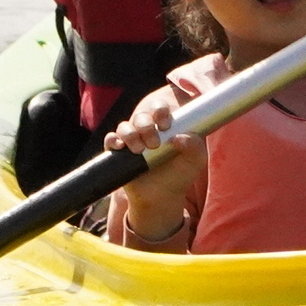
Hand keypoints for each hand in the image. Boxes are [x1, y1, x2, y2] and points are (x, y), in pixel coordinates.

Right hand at [100, 86, 206, 246]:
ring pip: (124, 126)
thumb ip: (195, 146)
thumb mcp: (195, 161)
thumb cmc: (180, 175)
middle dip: (146, 126)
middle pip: (141, 116)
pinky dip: (113, 140)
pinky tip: (120, 146)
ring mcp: (131, 141)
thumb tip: (179, 137)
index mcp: (164, 126)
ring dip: (131, 134)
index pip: (159, 108)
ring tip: (139, 150)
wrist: (162, 198)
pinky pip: (110, 140)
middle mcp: (146, 130)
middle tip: (155, 144)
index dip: (160, 110)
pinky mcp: (118, 154)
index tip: (166, 125)